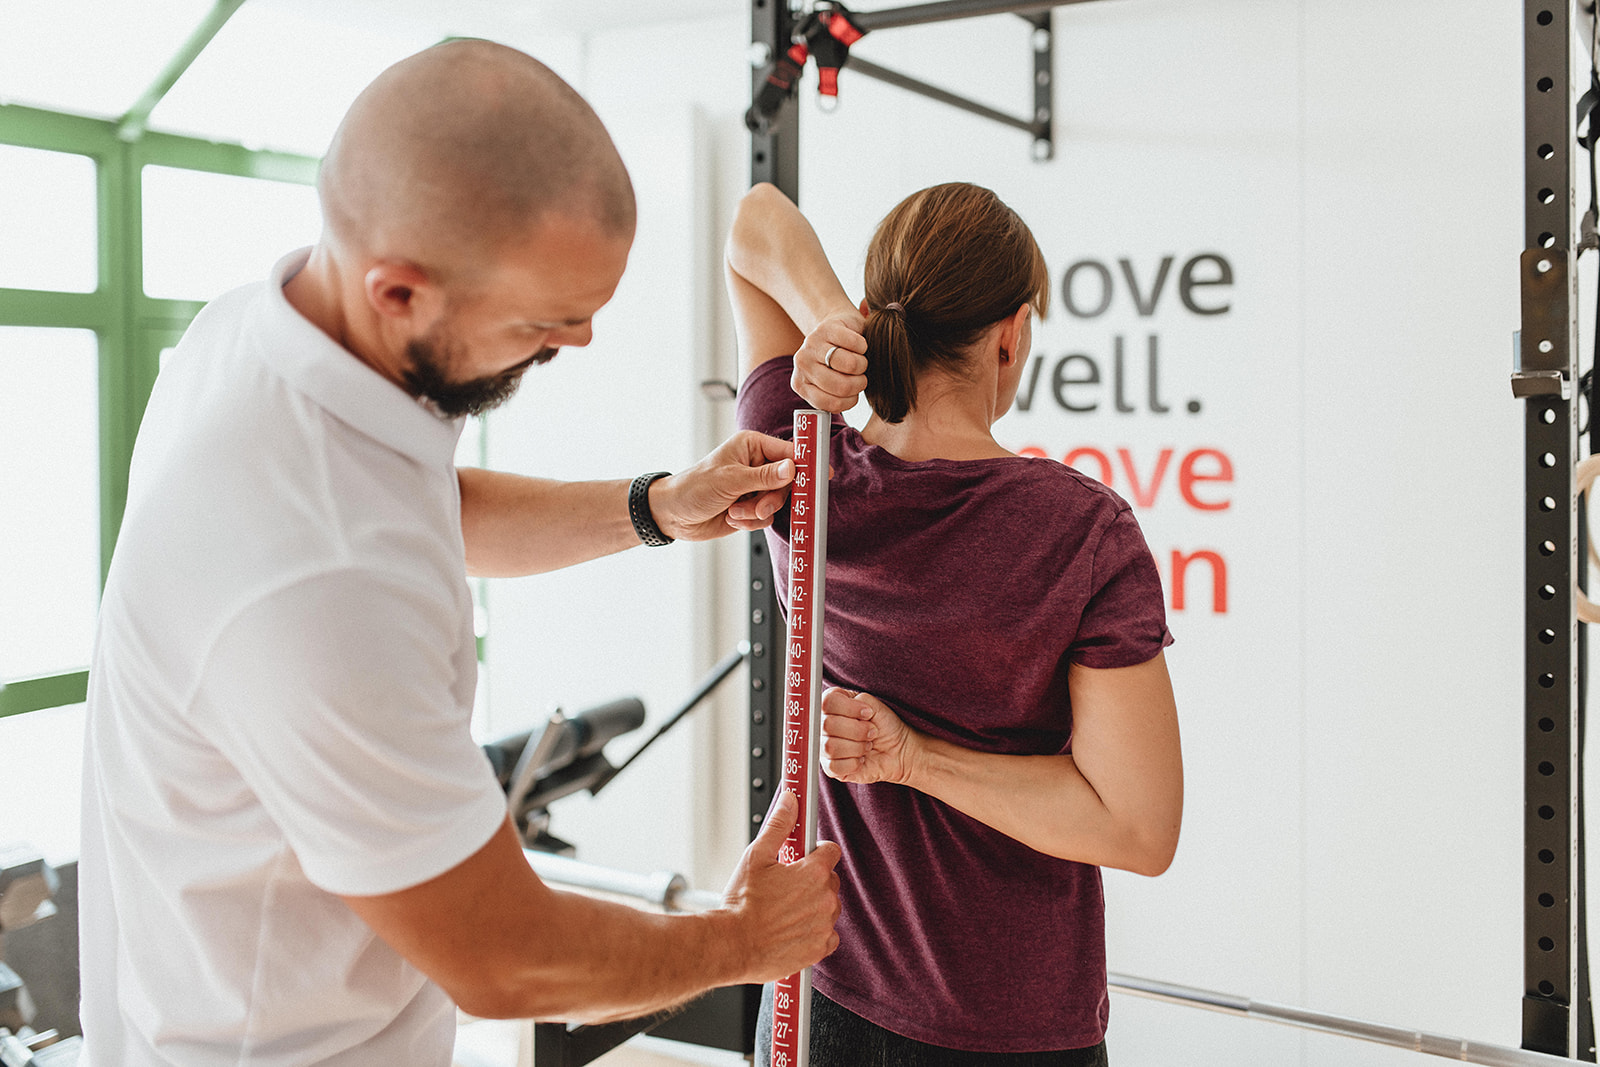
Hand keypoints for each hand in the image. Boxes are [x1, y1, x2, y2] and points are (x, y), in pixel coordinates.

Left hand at [650, 431, 794, 539]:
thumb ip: (764, 476)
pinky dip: (750, 522)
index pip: (788, 452)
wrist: (674, 515)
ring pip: (777, 502)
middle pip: (787, 482)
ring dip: (756, 512)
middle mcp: (756, 465)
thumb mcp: (730, 480)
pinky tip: (732, 518)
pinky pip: (767, 517)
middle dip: (771, 498)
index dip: (805, 464)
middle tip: (758, 507)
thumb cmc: (694, 488)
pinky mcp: (752, 507)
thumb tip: (792, 469)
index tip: (821, 475)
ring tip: (735, 512)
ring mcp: (755, 487)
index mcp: (752, 446)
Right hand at [718, 789, 841, 982]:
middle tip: (786, 886)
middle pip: (829, 880)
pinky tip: (792, 929)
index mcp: (813, 872)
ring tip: (784, 910)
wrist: (732, 945)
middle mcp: (825, 898)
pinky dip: (814, 932)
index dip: (816, 852)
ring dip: (813, 906)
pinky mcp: (819, 949)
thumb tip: (791, 800)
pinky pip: (827, 935)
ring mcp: (824, 925)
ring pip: (827, 908)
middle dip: (812, 881)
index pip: (831, 851)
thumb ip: (779, 825)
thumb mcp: (756, 856)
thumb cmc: (741, 904)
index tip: (804, 857)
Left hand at [792, 309, 867, 413]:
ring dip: (864, 365)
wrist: (835, 327)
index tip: (854, 394)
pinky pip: (856, 344)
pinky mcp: (827, 328)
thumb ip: (832, 399)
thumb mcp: (828, 386)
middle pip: (841, 386)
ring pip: (851, 365)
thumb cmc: (836, 364)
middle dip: (859, 383)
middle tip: (860, 376)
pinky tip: (858, 346)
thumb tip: (846, 403)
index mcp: (800, 384)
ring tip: (859, 361)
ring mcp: (812, 344)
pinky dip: (864, 347)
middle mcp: (802, 364)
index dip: (850, 401)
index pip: (831, 404)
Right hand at [820, 687, 919, 786]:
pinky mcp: (830, 768)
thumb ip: (856, 701)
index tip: (868, 713)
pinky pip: (834, 766)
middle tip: (872, 732)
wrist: (898, 749)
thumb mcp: (874, 705)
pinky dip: (854, 763)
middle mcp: (823, 725)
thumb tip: (843, 714)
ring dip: (857, 747)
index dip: (850, 708)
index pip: (828, 702)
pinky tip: (861, 759)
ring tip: (867, 745)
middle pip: (828, 725)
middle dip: (857, 730)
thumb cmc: (884, 725)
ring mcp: (824, 747)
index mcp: (831, 705)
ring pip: (830, 747)